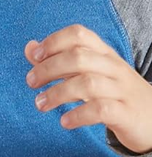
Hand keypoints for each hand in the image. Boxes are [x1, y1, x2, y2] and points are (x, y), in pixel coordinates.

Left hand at [25, 24, 151, 153]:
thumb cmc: (116, 94)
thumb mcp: (91, 73)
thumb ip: (60, 61)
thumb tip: (30, 47)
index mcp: (104, 54)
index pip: (79, 34)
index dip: (53, 41)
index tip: (34, 56)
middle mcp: (114, 68)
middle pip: (79, 57)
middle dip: (48, 68)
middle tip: (30, 83)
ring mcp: (122, 90)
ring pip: (88, 83)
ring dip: (57, 93)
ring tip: (40, 104)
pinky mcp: (127, 113)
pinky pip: (101, 110)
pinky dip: (78, 115)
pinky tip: (65, 122)